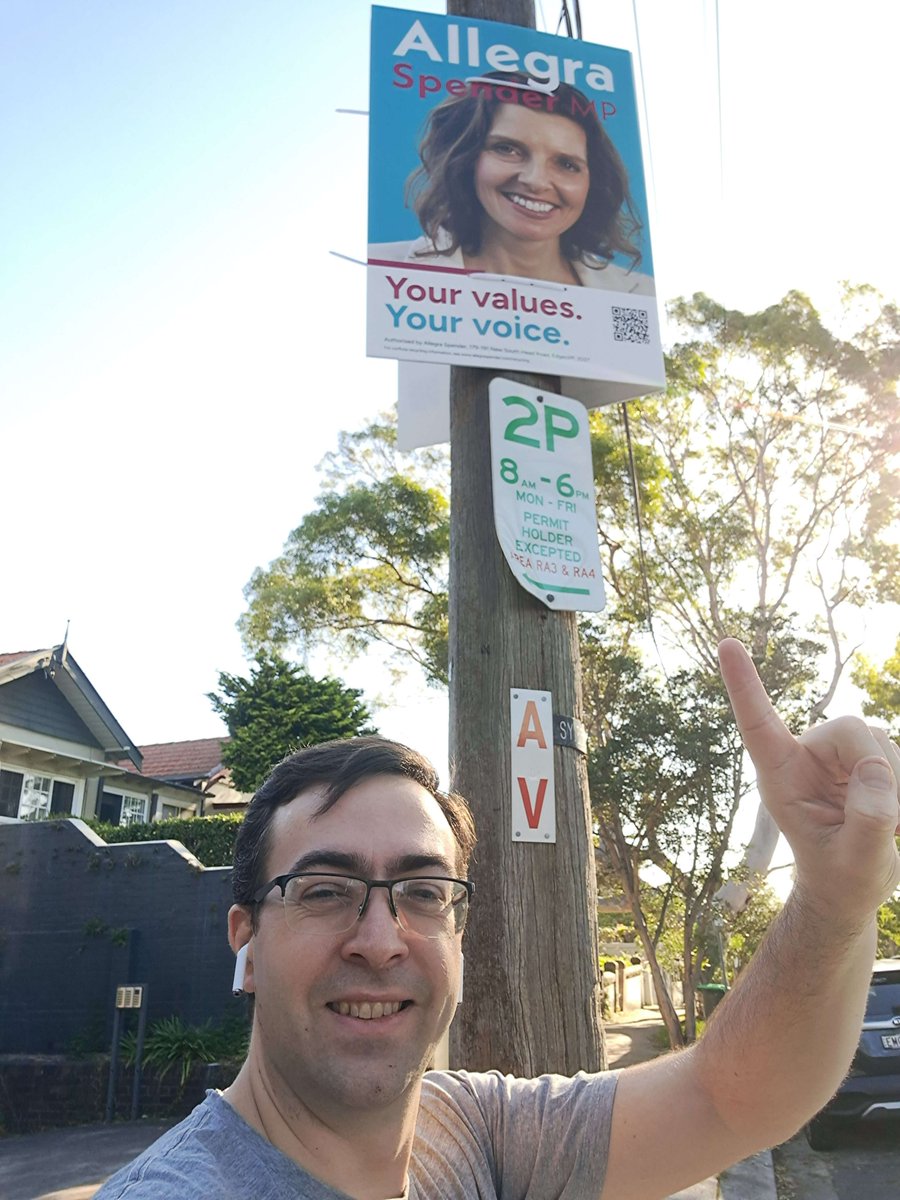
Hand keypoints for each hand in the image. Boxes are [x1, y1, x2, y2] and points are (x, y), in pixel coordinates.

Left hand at [718, 638, 899, 927]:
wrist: (853, 887)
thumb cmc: (843, 878)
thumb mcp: (858, 862)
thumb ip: (869, 821)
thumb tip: (874, 770)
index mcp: (781, 777)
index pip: (759, 725)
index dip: (744, 685)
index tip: (727, 644)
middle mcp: (804, 757)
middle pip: (850, 728)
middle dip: (880, 766)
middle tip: (890, 817)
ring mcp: (833, 756)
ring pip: (877, 737)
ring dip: (896, 778)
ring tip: (889, 822)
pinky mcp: (860, 758)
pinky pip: (894, 749)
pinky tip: (897, 815)